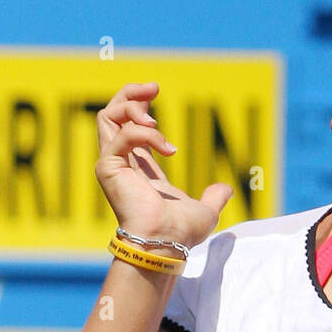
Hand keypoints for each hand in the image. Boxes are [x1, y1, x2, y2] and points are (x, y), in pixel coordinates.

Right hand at [95, 81, 232, 248]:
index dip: (139, 106)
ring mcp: (112, 164)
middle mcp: (122, 163)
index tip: (156, 92)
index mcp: (139, 168)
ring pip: (106, 117)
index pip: (129, 126)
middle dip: (130, 94)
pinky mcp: (108, 167)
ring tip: (155, 118)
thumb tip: (225, 189)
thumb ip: (213, 197)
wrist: (166, 243)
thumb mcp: (205, 211)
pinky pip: (124, 135)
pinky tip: (168, 148)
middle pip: (110, 114)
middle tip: (154, 88)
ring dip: (131, 106)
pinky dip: (147, 134)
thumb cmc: (180, 233)